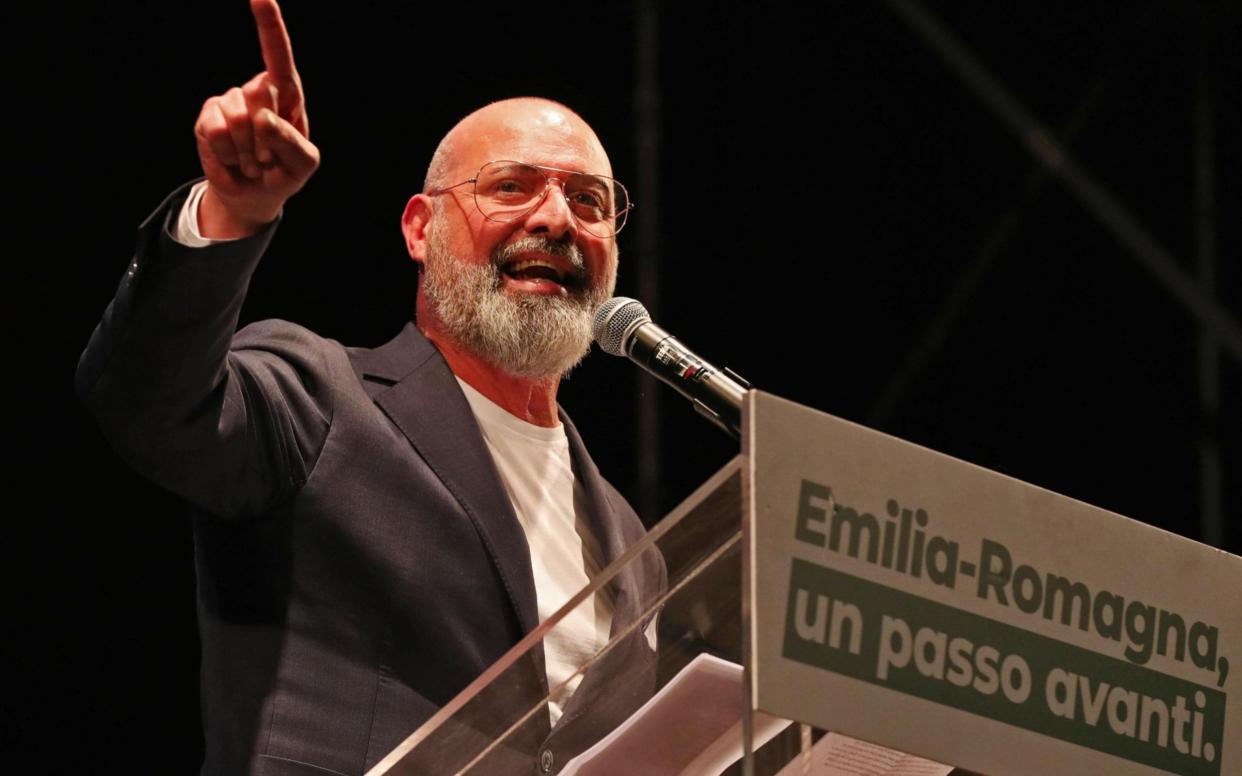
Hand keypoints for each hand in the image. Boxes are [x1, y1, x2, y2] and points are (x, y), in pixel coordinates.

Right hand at [194, 0, 318, 237]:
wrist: (254, 194)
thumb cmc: (285, 173)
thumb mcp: (303, 164)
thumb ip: (291, 142)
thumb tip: (263, 118)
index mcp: (288, 94)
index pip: (278, 55)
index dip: (269, 25)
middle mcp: (257, 90)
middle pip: (261, 95)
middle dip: (268, 136)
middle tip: (270, 157)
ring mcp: (230, 102)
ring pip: (238, 118)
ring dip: (249, 151)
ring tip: (253, 161)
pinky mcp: (207, 118)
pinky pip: (216, 132)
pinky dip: (228, 155)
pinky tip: (235, 161)